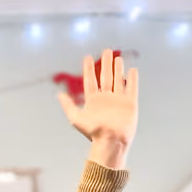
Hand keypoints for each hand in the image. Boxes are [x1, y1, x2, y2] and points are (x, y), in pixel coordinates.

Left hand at [58, 50, 137, 166]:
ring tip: (117, 58)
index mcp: (93, 100)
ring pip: (118, 80)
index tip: (87, 57)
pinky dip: (132, 79)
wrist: (111, 140)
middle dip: (105, 64)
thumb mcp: (76, 118)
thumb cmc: (93, 132)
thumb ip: (69, 105)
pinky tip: (132, 70)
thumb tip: (59, 94)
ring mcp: (118, 100)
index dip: (89, 69)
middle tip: (106, 51)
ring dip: (118, 69)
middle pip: (106, 77)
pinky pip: (132, 88)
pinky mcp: (130, 103)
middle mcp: (106, 98)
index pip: (91, 81)